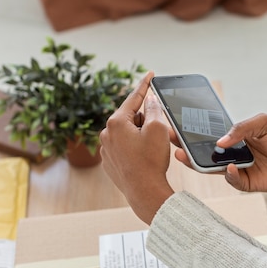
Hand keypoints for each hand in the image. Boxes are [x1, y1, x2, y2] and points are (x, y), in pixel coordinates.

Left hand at [100, 71, 174, 223]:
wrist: (144, 192)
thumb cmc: (151, 161)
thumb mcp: (158, 129)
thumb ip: (154, 109)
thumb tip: (150, 99)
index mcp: (116, 122)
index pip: (133, 98)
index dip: (145, 86)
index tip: (150, 75)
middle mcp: (106, 134)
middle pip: (132, 117)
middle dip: (147, 121)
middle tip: (160, 133)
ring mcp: (106, 149)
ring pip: (128, 133)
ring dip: (141, 136)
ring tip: (153, 150)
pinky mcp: (110, 163)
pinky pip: (124, 148)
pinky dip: (135, 149)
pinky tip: (144, 159)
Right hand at [184, 113, 266, 205]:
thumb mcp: (264, 123)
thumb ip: (241, 127)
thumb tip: (220, 140)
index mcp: (234, 137)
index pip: (208, 133)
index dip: (192, 130)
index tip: (175, 124)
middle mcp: (231, 153)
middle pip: (203, 152)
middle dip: (186, 146)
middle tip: (171, 140)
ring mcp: (237, 169)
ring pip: (211, 168)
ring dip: (197, 162)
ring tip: (184, 155)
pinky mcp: (245, 183)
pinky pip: (232, 180)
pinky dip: (229, 174)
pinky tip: (230, 167)